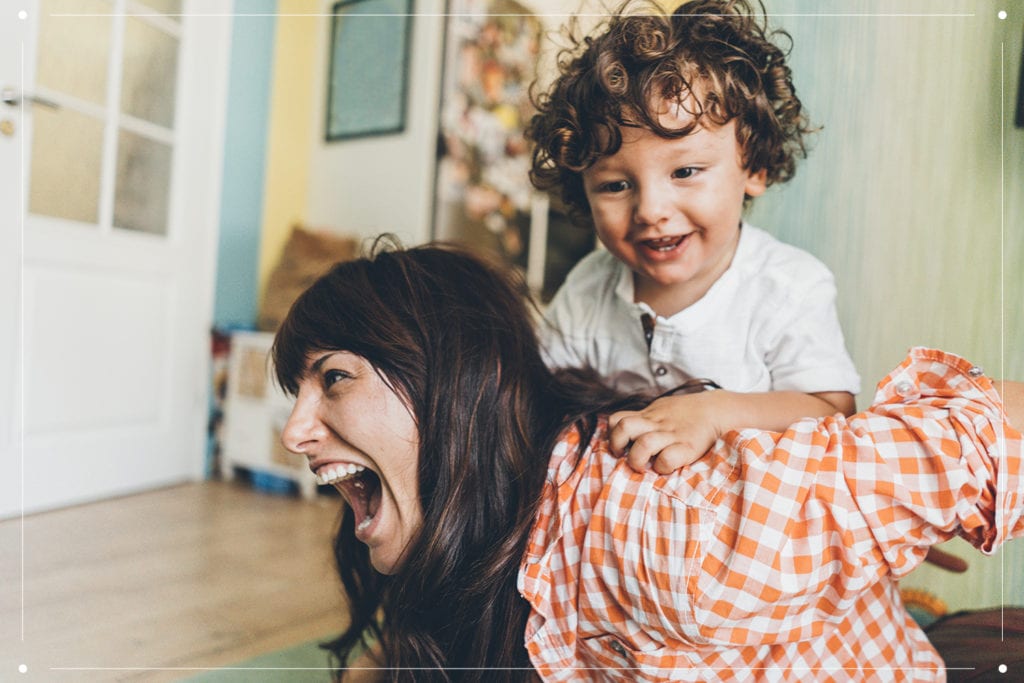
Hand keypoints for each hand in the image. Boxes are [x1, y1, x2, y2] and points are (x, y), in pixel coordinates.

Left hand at [608, 392, 722, 473]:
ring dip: (637, 459)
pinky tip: (664, 467)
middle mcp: (657, 423)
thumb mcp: (662, 409)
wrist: (719, 410)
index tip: (619, 445)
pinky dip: (661, 466)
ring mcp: (672, 435)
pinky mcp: (688, 448)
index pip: (617, 419)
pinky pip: (666, 459)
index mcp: (649, 415)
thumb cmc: (688, 413)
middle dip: (617, 445)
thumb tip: (627, 431)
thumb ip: (646, 418)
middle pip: (623, 428)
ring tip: (642, 466)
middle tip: (624, 455)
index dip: (612, 434)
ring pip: (643, 444)